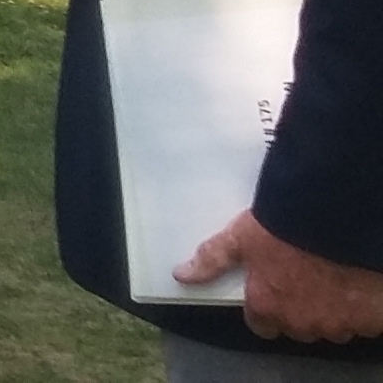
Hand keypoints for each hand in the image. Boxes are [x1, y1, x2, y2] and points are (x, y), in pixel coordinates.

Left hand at [178, 211, 382, 341]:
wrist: (340, 219)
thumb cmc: (287, 226)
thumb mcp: (242, 237)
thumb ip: (213, 258)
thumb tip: (181, 274)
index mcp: (269, 307)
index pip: (262, 324)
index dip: (265, 306)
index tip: (271, 289)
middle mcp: (303, 323)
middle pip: (297, 326)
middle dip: (298, 308)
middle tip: (303, 277)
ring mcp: (339, 324)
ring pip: (331, 326)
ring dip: (330, 309)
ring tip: (330, 276)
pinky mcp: (370, 320)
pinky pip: (363, 321)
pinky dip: (361, 308)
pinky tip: (354, 281)